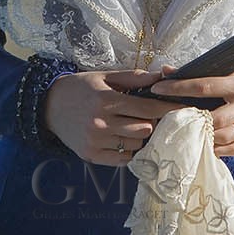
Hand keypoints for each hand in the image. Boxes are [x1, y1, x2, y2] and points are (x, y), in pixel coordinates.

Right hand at [42, 69, 183, 164]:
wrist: (49, 106)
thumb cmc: (81, 88)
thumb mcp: (105, 77)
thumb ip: (133, 77)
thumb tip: (161, 75)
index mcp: (106, 100)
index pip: (147, 108)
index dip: (168, 109)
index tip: (184, 109)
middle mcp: (100, 123)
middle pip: (144, 130)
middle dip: (153, 123)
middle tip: (153, 117)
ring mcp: (95, 142)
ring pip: (135, 145)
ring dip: (141, 137)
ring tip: (136, 126)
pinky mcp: (91, 155)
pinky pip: (122, 159)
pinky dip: (129, 151)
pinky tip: (125, 139)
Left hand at [151, 59, 233, 157]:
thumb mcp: (228, 62)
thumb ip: (199, 68)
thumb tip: (166, 71)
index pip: (203, 87)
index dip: (178, 89)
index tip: (158, 89)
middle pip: (214, 119)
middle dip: (190, 121)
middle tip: (169, 120)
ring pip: (225, 137)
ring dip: (203, 138)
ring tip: (184, 135)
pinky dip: (218, 150)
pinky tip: (203, 146)